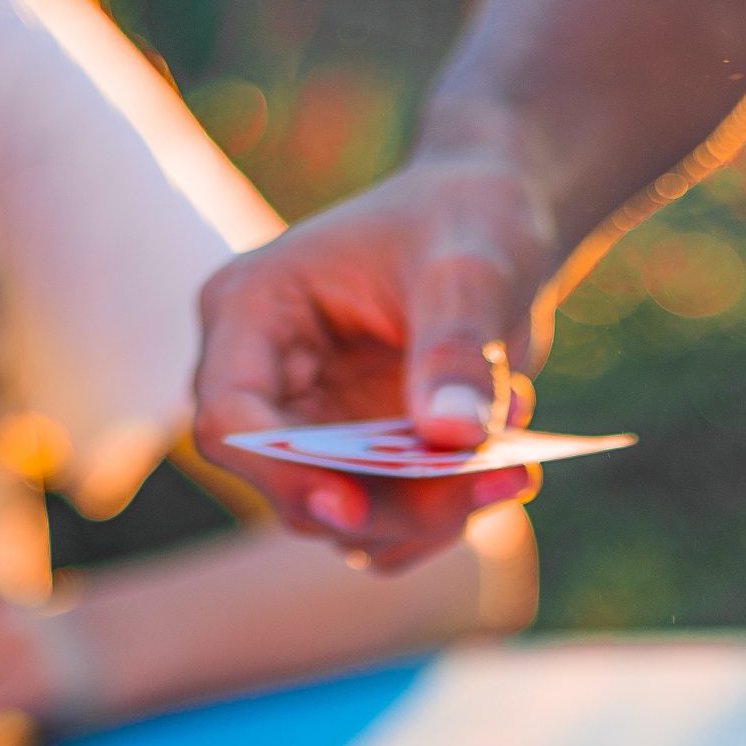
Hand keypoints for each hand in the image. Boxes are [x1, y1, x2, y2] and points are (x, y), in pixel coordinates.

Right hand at [192, 145, 549, 568]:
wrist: (496, 225)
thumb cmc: (466, 218)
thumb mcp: (471, 270)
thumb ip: (456, 348)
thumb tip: (450, 436)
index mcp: (252, 312)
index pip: (230, 420)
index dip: (280, 472)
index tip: (352, 504)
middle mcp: (267, 382)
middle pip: (296, 488)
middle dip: (397, 504)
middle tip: (506, 477)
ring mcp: (313, 429)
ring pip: (351, 522)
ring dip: (436, 511)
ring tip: (516, 450)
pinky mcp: (361, 462)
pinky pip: (392, 526)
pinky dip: (451, 510)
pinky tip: (508, 453)